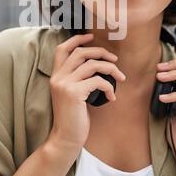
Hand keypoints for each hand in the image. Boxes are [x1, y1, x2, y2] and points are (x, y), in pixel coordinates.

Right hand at [49, 33, 125, 148]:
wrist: (65, 138)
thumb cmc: (73, 117)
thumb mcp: (72, 94)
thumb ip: (77, 79)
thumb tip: (97, 65)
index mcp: (56, 76)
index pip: (62, 49)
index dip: (77, 39)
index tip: (91, 37)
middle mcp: (58, 77)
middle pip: (81, 52)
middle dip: (100, 52)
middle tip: (114, 60)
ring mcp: (65, 84)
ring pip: (92, 65)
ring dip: (110, 69)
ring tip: (120, 77)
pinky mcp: (74, 93)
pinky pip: (98, 81)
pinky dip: (109, 87)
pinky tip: (112, 97)